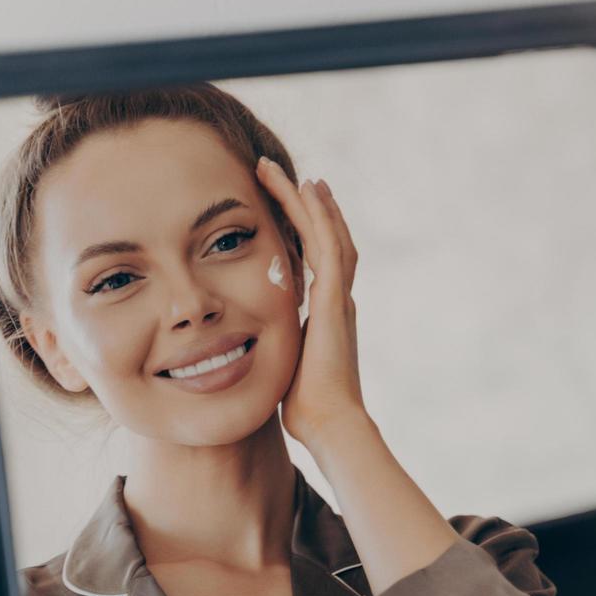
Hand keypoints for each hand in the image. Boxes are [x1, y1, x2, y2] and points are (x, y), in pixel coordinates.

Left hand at [255, 158, 365, 445]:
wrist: (332, 423)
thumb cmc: (308, 409)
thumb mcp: (287, 368)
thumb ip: (280, 350)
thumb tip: (256, 353)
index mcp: (329, 316)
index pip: (319, 263)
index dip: (307, 233)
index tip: (289, 210)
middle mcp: (339, 301)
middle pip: (328, 240)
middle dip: (309, 208)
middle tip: (290, 177)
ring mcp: (339, 297)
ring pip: (327, 234)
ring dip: (308, 201)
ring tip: (289, 172)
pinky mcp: (334, 299)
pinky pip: (327, 244)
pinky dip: (318, 214)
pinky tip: (307, 188)